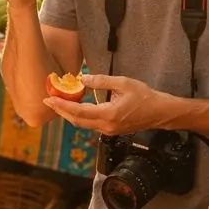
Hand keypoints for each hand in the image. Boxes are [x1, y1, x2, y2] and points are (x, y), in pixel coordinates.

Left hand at [44, 73, 176, 135]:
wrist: (160, 112)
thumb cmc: (144, 96)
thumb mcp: (123, 83)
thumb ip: (101, 81)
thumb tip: (82, 78)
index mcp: (108, 114)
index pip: (79, 111)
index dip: (62, 106)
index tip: (50, 99)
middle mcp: (106, 126)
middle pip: (77, 121)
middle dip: (61, 111)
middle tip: (49, 101)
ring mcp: (108, 130)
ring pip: (83, 124)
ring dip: (69, 114)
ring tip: (59, 103)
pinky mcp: (110, 130)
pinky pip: (90, 124)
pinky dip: (80, 116)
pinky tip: (75, 107)